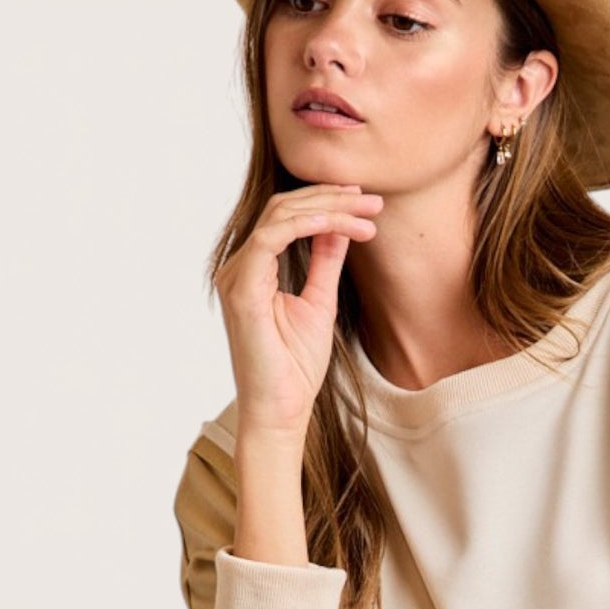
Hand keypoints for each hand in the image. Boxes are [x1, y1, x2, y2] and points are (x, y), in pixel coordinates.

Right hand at [212, 183, 382, 438]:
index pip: (286, 217)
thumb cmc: (295, 367)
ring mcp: (236, 277)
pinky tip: (338, 224)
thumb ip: (324, 262)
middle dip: (331, 197)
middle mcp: (239, 268)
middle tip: (373, 200)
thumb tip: (339, 225)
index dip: (326, 201)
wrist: (280, 411)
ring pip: (279, 216)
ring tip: (367, 213)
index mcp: (254, 270)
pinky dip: (307, 225)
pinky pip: (270, 239)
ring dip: (328, 208)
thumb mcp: (319, 302)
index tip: (365, 202)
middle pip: (282, 208)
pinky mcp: (242, 291)